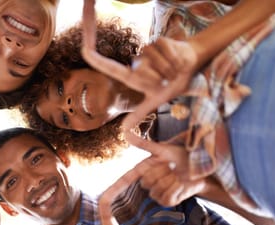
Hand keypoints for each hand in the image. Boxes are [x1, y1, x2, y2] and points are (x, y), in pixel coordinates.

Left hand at [81, 0, 196, 130]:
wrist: (191, 65)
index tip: (83, 50)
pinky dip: (175, 61)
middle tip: (167, 81)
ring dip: (168, 71)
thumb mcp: (155, 101)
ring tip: (173, 72)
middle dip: (158, 80)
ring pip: (154, 63)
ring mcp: (147, 50)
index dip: (95, 59)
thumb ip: (139, 114)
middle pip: (141, 73)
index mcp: (132, 76)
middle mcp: (137, 62)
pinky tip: (178, 61)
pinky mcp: (159, 42)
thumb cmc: (172, 83)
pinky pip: (165, 53)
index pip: (109, 67)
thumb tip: (123, 132)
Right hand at [109, 132, 205, 206]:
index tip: (102, 203)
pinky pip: (168, 197)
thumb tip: (125, 132)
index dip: (111, 193)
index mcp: (142, 170)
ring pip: (158, 189)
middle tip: (172, 165)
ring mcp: (157, 194)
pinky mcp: (168, 202)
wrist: (201, 166)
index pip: (122, 182)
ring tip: (180, 173)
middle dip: (162, 171)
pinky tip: (183, 183)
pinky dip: (178, 188)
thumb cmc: (181, 155)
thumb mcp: (162, 149)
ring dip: (172, 179)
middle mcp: (147, 184)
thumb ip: (143, 144)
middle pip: (146, 181)